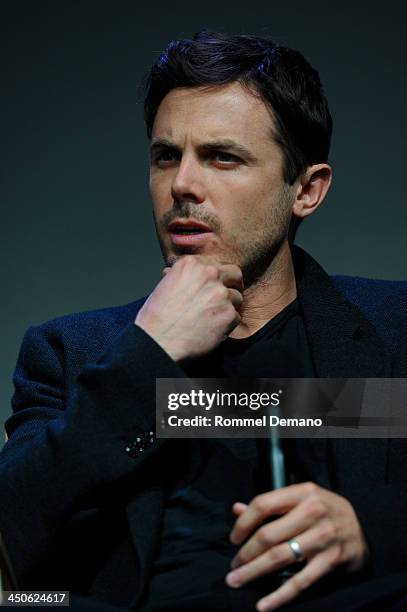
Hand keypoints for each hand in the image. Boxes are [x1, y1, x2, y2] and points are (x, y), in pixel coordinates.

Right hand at [135, 255, 242, 361]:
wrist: (158, 341)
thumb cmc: (156, 318)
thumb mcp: (165, 285)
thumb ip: (183, 276)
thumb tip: (189, 274)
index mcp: (192, 264)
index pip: (216, 264)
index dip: (215, 277)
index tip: (212, 286)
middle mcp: (209, 274)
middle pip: (234, 274)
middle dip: (231, 285)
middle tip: (224, 298)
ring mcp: (221, 294)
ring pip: (237, 297)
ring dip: (228, 307)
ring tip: (211, 318)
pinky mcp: (229, 314)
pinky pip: (237, 316)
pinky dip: (227, 324)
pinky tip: (211, 329)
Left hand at [226, 482, 368, 610]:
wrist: (364, 526)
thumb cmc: (325, 510)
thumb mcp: (300, 498)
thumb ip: (270, 505)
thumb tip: (236, 509)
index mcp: (302, 492)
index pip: (263, 504)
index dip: (243, 523)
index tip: (234, 539)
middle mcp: (312, 512)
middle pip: (268, 535)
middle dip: (245, 554)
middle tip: (233, 567)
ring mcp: (323, 537)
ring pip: (280, 558)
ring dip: (254, 572)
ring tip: (237, 580)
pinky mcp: (331, 560)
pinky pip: (300, 581)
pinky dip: (280, 595)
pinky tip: (264, 604)